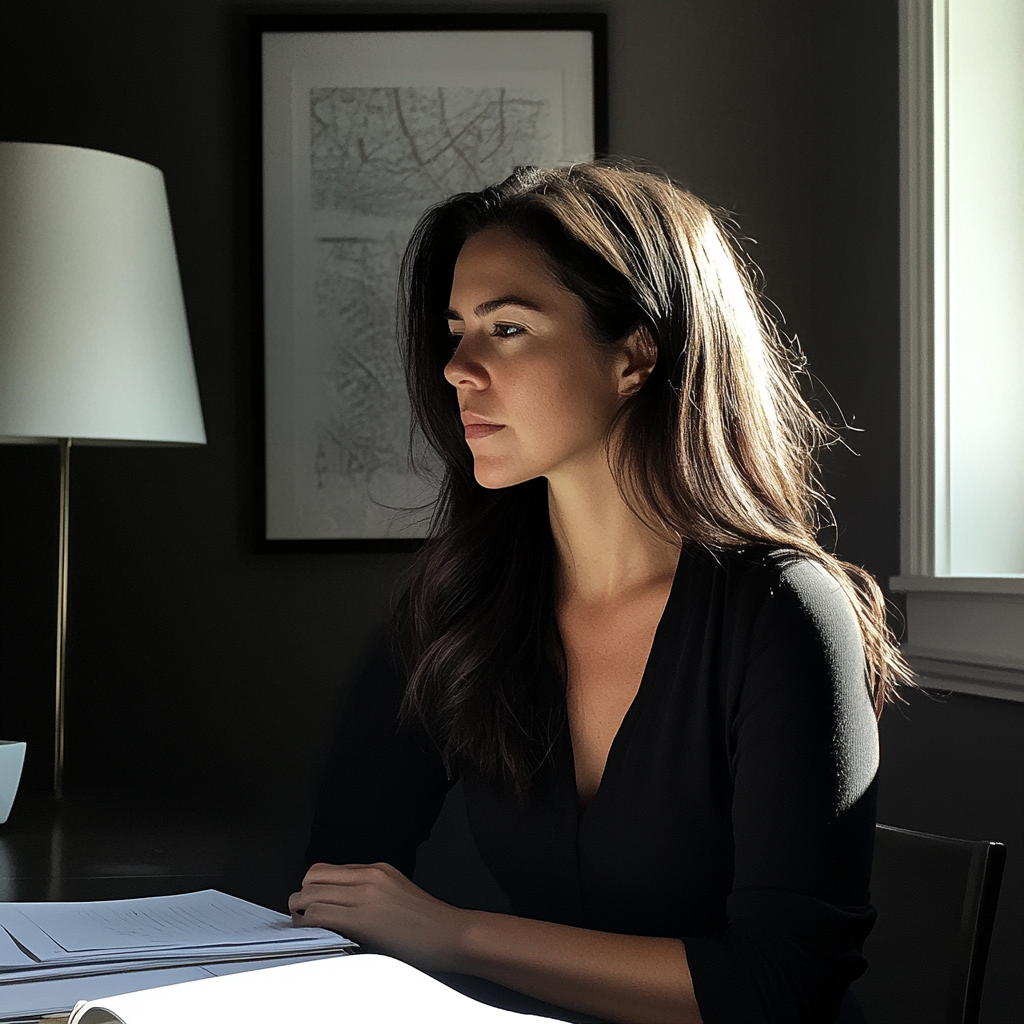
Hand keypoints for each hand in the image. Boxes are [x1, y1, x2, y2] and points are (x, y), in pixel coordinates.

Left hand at [288, 862, 468, 971]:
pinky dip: (308, 924)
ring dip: (300, 911)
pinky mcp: (363, 918)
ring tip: (303, 925)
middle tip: (300, 913)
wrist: (450, 934)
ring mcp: (365, 895)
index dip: (311, 886)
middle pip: (314, 877)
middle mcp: (369, 876)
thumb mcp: (397, 892)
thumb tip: (340, 901)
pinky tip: (312, 933)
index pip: (326, 868)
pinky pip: (320, 915)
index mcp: (377, 869)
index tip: (309, 901)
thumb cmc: (427, 922)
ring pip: (311, 894)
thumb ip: (369, 890)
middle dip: (301, 896)